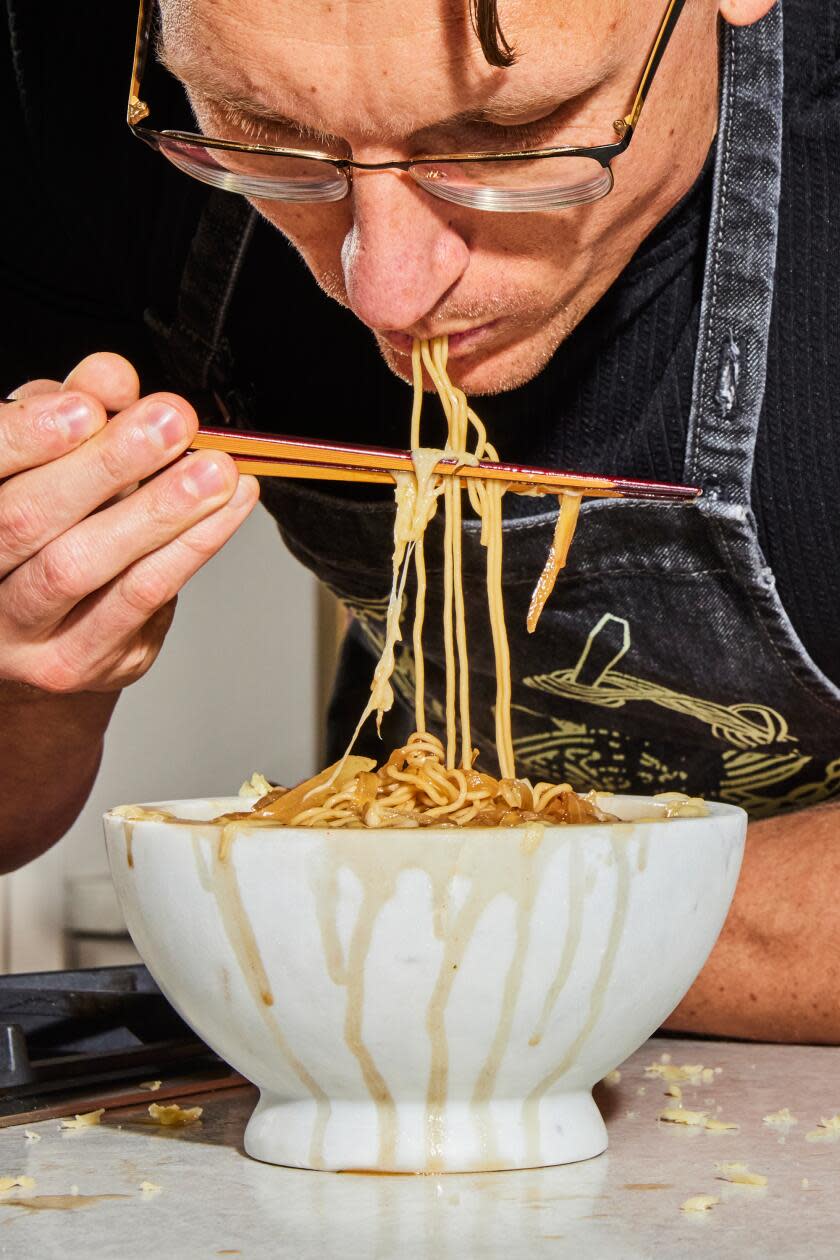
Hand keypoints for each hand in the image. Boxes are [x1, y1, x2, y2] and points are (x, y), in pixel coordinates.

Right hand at [0, 352, 258, 693]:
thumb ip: (72, 410)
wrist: (40, 637)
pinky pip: (139, 598)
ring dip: (159, 510)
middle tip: (169, 423)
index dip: (27, 438)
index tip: (87, 408)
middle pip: (26, 520)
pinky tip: (227, 507)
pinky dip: (193, 545)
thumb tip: (112, 377)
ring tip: (213, 470)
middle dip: (105, 465)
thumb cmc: (45, 528)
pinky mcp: (76, 659)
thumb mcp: (47, 457)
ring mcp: (18, 631)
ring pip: (82, 566)